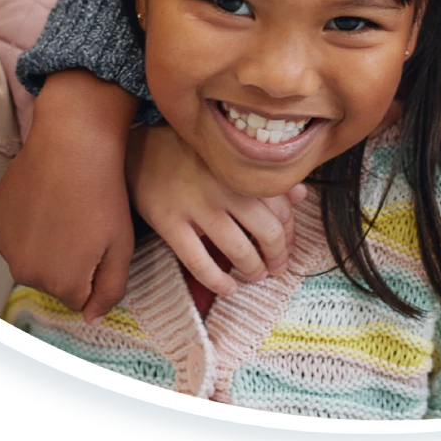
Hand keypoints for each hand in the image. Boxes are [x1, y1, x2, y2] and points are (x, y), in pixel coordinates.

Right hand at [0, 71, 138, 322]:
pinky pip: (12, 231)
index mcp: (61, 285)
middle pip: (50, 279)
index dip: (92, 270)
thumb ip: (110, 291)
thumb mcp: (122, 247)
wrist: (74, 144)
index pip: (78, 297)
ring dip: (43, 242)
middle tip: (83, 224)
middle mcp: (26, 273)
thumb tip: (91, 318)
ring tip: (63, 209)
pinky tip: (43, 197)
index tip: (99, 242)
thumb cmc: (105, 195)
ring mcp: (5, 245)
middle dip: (66, 261)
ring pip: (28, 256)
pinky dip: (24, 221)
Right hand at [126, 124, 307, 297]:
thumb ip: (264, 177)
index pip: (281, 209)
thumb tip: (301, 195)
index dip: (289, 235)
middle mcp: (223, 186)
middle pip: (267, 231)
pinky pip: (199, 262)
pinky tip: (228, 288)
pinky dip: (218, 281)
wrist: (139, 152)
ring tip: (254, 276)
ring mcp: (196, 205)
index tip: (286, 247)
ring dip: (253, 270)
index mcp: (241, 169)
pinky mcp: (169, 222)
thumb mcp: (228, 160)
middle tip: (276, 268)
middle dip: (277, 257)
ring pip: (238, 250)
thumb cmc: (190, 157)